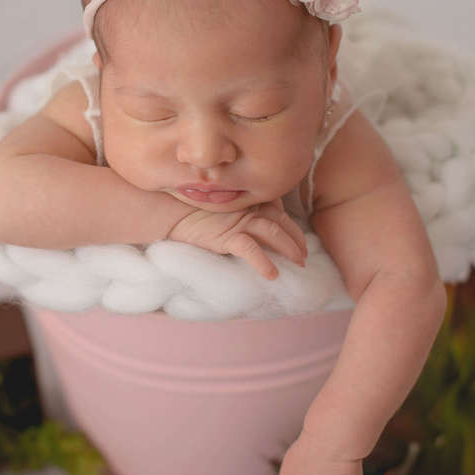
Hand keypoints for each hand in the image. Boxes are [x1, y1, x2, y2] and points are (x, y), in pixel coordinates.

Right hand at [165, 197, 307, 279]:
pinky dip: (264, 262)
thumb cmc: (192, 209)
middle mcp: (246, 207)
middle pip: (280, 221)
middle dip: (296, 238)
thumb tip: (251, 224)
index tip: (300, 240)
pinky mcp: (227, 236)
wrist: (171, 209)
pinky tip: (272, 275)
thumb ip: (237, 209)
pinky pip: (251, 250)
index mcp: (246, 199)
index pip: (277, 210)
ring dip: (289, 248)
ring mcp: (238, 221)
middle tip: (304, 255)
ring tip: (299, 263)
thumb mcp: (220, 206)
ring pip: (272, 232)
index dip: (291, 225)